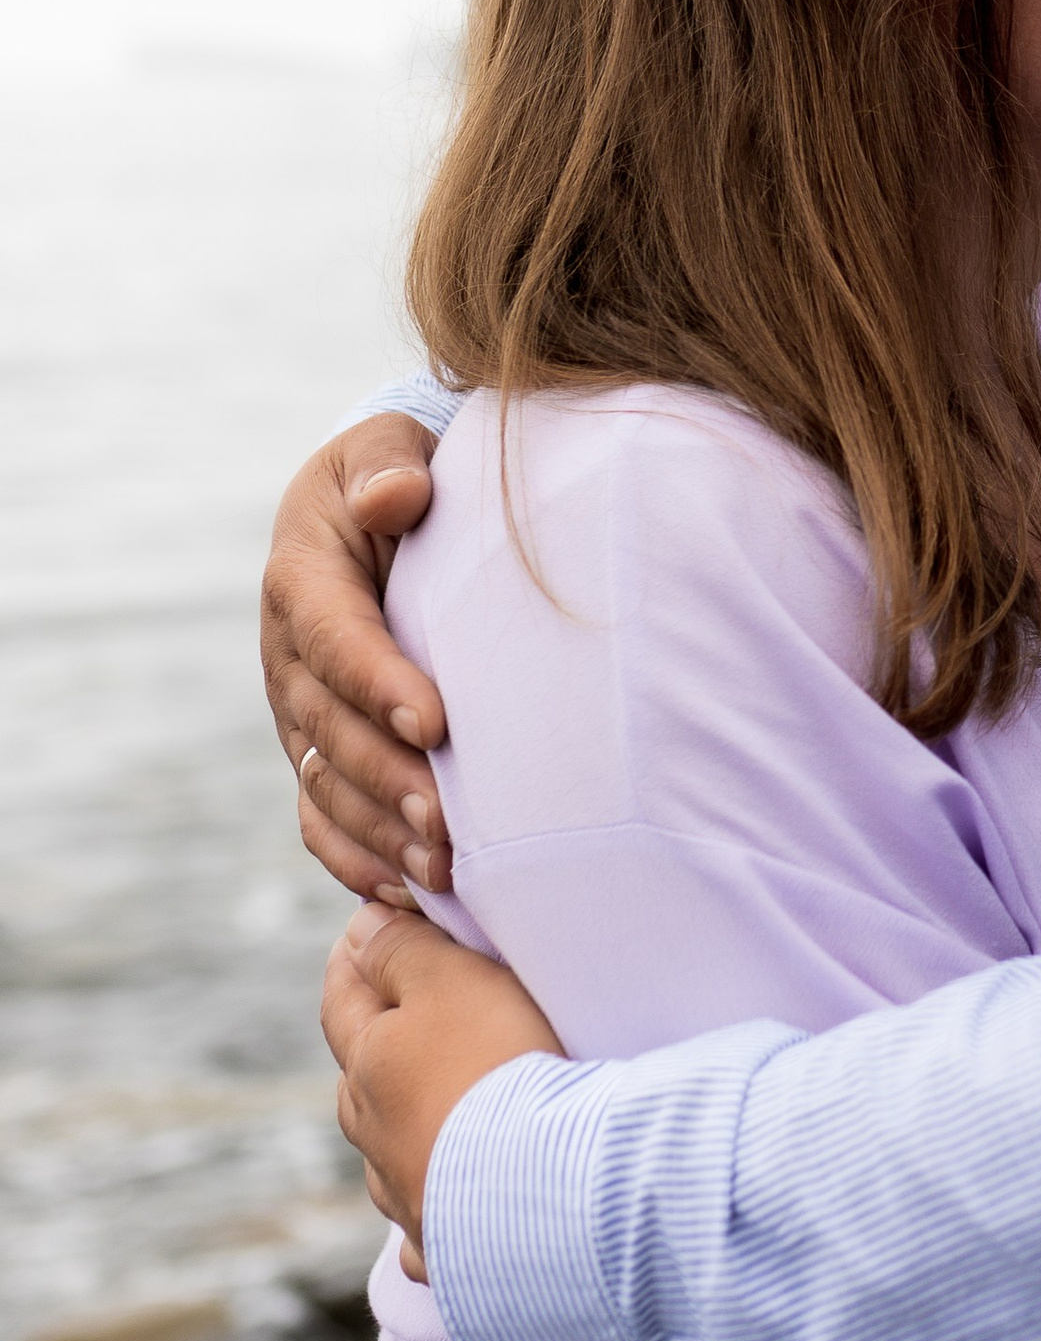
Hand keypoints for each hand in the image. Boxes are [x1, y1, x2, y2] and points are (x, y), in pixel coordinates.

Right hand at [263, 414, 450, 902]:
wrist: (380, 510)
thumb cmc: (400, 474)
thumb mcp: (387, 447)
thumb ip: (389, 466)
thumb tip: (399, 494)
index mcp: (302, 582)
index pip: (337, 639)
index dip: (379, 683)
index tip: (435, 723)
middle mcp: (291, 660)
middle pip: (332, 730)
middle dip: (388, 780)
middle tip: (448, 821)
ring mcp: (300, 715)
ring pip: (327, 785)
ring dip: (381, 833)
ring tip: (444, 869)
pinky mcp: (319, 753)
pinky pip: (324, 819)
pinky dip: (359, 861)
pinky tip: (410, 893)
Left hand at [320, 903, 563, 1279]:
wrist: (536, 1183)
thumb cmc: (493, 1066)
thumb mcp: (449, 982)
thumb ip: (402, 951)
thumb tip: (359, 927)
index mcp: (367, 1065)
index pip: (343, 1000)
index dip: (352, 959)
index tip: (361, 929)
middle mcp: (374, 1135)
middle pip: (359, 1079)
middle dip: (375, 1044)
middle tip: (401, 1014)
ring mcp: (407, 1193)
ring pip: (387, 1152)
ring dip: (400, 1126)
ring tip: (426, 1109)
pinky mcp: (447, 1243)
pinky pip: (428, 1224)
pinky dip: (433, 1206)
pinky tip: (443, 1209)